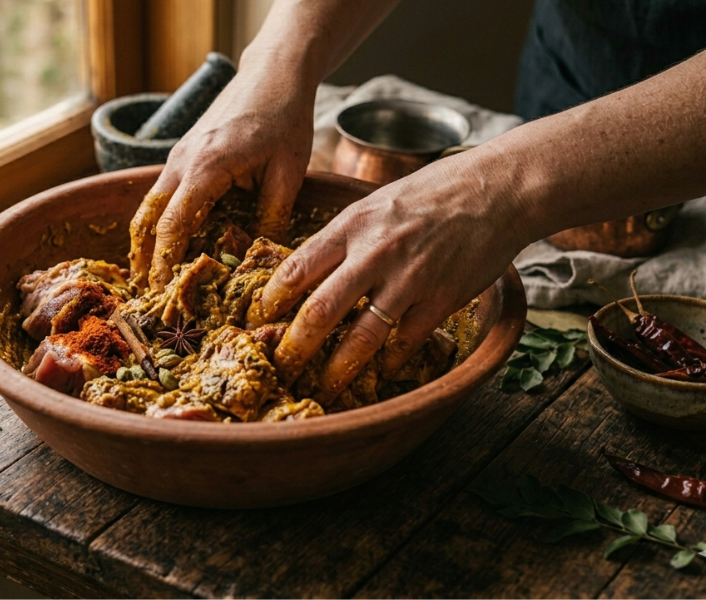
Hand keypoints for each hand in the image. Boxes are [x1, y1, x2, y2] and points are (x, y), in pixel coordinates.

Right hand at [128, 65, 316, 291]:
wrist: (274, 73)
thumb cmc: (285, 118)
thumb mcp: (289, 172)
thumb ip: (273, 217)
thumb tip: (265, 260)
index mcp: (206, 167)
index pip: (173, 224)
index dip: (165, 261)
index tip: (163, 290)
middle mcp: (182, 161)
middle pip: (147, 217)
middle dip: (144, 257)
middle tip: (149, 292)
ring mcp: (178, 155)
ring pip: (148, 204)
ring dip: (147, 240)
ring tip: (151, 275)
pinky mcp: (183, 153)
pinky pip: (162, 192)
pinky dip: (158, 220)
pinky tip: (169, 243)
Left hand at [248, 152, 526, 401]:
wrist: (496, 190)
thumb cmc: (432, 192)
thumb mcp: (376, 203)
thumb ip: (344, 236)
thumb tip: (308, 270)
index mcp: (352, 224)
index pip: (297, 268)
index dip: (273, 300)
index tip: (260, 321)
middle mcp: (375, 252)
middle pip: (321, 309)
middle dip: (296, 345)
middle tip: (282, 367)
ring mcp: (409, 278)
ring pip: (362, 335)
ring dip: (339, 367)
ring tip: (325, 387)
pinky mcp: (440, 299)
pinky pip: (406, 341)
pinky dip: (391, 360)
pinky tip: (381, 371)